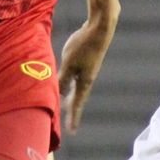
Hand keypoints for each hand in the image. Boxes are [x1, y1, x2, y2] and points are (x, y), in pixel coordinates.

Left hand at [57, 19, 114, 134]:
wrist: (101, 27)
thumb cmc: (84, 45)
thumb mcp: (69, 63)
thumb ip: (63, 78)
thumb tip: (59, 94)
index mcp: (85, 81)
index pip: (76, 103)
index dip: (72, 117)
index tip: (72, 132)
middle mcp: (88, 77)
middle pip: (77, 96)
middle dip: (70, 107)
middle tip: (67, 121)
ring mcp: (88, 68)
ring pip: (76, 85)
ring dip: (68, 94)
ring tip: (62, 102)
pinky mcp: (86, 59)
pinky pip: (76, 75)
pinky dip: (69, 81)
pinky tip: (65, 78)